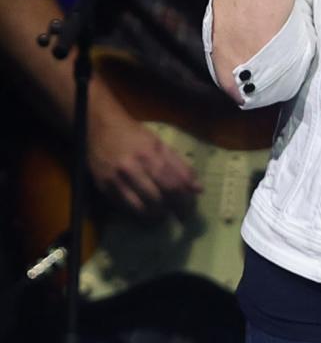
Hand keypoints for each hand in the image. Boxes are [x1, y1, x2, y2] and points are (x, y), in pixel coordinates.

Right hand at [87, 94, 201, 218]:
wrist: (98, 127)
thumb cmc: (133, 135)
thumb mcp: (159, 144)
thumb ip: (180, 166)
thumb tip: (198, 189)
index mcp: (150, 154)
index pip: (174, 185)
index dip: (184, 201)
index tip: (188, 209)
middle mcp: (133, 167)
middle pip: (159, 198)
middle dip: (171, 210)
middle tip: (176, 214)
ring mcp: (117, 179)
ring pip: (142, 208)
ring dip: (156, 215)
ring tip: (161, 214)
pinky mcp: (105, 187)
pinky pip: (126, 207)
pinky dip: (139, 212)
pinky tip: (145, 210)